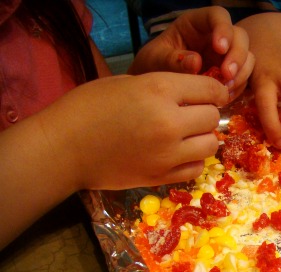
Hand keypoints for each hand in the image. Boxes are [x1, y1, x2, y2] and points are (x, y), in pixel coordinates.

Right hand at [41, 72, 228, 188]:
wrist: (63, 148)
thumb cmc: (88, 108)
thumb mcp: (127, 83)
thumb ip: (164, 88)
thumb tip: (193, 97)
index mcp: (159, 90)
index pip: (211, 89)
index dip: (215, 91)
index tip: (211, 95)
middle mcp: (170, 121)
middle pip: (213, 118)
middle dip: (206, 114)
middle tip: (191, 115)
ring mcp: (168, 153)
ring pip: (210, 145)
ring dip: (202, 139)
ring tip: (186, 136)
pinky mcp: (162, 177)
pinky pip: (196, 168)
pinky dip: (193, 160)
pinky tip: (178, 154)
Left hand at [129, 7, 253, 99]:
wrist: (153, 88)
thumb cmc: (152, 66)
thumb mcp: (155, 60)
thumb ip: (172, 60)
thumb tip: (196, 63)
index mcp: (196, 24)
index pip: (217, 16)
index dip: (223, 29)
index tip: (219, 48)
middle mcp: (215, 38)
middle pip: (239, 37)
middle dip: (237, 56)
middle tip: (226, 75)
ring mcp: (225, 57)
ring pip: (247, 58)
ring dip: (241, 74)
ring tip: (225, 90)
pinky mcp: (229, 76)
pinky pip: (242, 79)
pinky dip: (237, 88)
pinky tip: (225, 98)